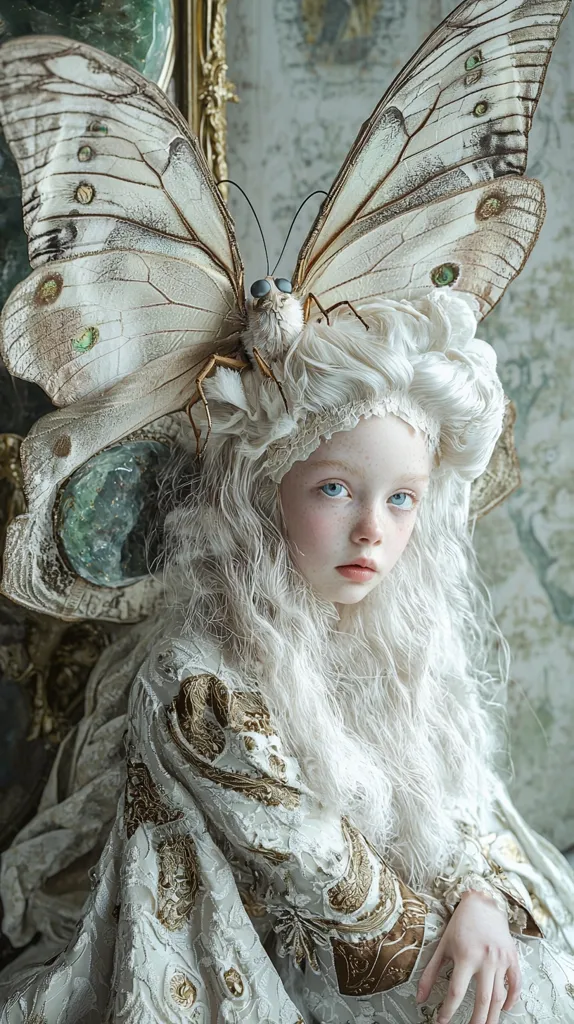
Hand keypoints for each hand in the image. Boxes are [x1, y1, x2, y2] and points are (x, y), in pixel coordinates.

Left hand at [416, 889, 521, 1023]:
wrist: (482, 903)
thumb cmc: (460, 925)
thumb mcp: (442, 946)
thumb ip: (430, 973)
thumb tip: (420, 998)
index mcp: (465, 955)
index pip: (456, 992)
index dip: (448, 1010)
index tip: (442, 1022)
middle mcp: (485, 959)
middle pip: (482, 1001)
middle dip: (476, 1021)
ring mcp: (501, 959)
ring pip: (499, 996)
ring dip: (493, 1016)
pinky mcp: (512, 957)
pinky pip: (516, 984)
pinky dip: (512, 999)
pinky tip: (505, 1009)